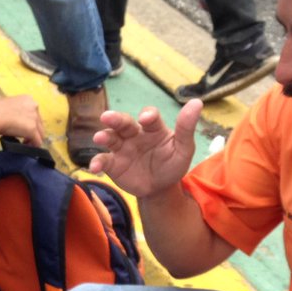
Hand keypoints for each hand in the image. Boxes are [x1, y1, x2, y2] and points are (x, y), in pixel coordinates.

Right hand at [0, 94, 44, 146]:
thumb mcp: (8, 106)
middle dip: (33, 132)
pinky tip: (25, 147)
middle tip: (24, 138)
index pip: (34, 114)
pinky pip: (37, 141)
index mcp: (27, 99)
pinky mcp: (32, 129)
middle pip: (39, 123)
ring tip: (24, 144)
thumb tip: (13, 120)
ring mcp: (34, 118)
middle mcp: (34, 106)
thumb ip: (15, 112)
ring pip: (40, 133)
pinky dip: (33, 146)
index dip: (29, 123)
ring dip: (33, 139)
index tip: (22, 129)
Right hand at [87, 100, 201, 196]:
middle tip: (107, 117)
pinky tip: (94, 168)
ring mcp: (122, 148)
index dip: (147, 116)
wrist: (160, 188)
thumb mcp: (183, 148)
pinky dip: (96, 162)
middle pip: (124, 123)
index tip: (145, 119)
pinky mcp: (113, 164)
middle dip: (115, 119)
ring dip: (104, 136)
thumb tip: (197, 102)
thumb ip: (186, 128)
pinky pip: (103, 160)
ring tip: (99, 137)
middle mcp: (135, 134)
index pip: (149, 117)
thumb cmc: (172, 164)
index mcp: (153, 128)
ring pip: (110, 137)